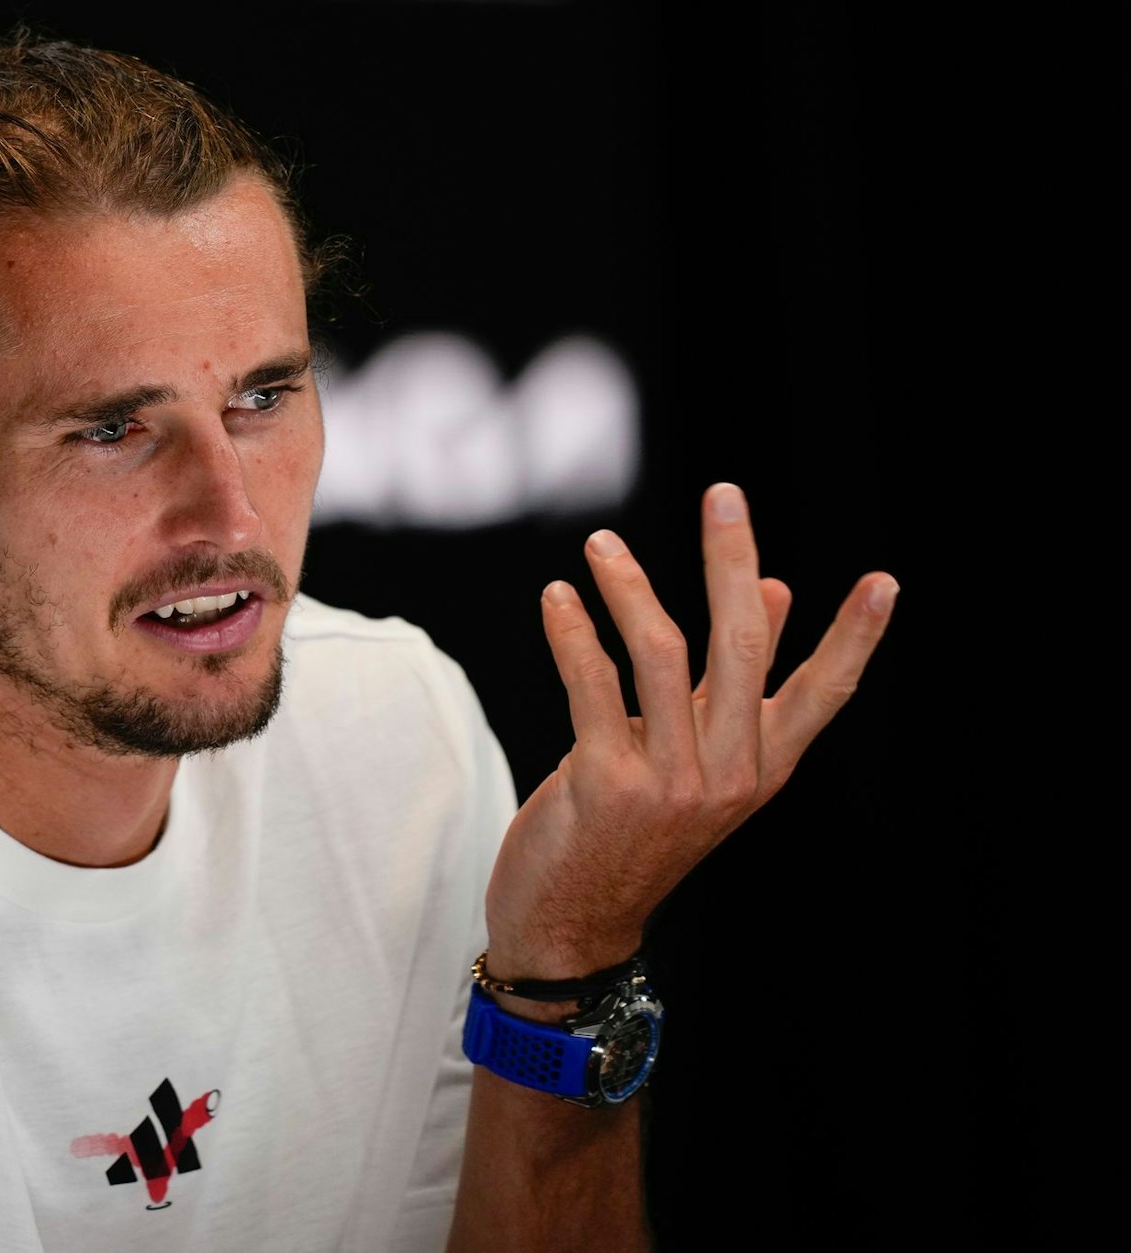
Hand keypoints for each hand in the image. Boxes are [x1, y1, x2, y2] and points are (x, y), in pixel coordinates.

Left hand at [483, 482, 897, 976]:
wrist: (572, 925)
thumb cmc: (630, 833)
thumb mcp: (695, 761)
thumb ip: (732, 683)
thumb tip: (774, 591)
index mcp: (761, 768)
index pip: (824, 695)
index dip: (852, 638)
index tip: (884, 582)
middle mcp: (728, 774)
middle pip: (742, 646)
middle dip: (733, 561)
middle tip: (724, 495)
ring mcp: (669, 782)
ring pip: (661, 654)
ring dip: (629, 587)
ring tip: (601, 544)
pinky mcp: (605, 784)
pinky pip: (593, 685)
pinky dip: (574, 633)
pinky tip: (558, 598)